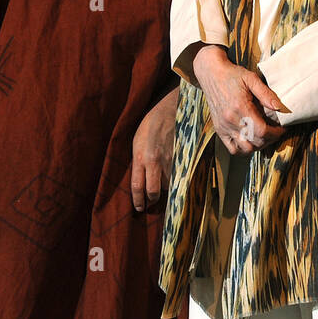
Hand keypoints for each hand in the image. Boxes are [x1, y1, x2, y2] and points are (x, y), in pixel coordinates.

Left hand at [131, 88, 177, 210]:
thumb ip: (137, 161)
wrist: (170, 111)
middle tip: (149, 202)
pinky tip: (172, 177)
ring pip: (166, 185)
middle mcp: (155, 162)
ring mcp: (169, 161)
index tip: (138, 208)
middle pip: (153, 191)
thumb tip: (139, 180)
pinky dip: (174, 180)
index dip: (138, 201)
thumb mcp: (136, 142)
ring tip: (160, 184)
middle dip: (151, 199)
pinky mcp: (181, 158)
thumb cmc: (149, 125)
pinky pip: (177, 176)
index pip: (137, 187)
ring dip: (163, 187)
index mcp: (140, 157)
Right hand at [192, 45, 285, 155]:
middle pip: (256, 141)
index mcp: (240, 107)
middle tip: (276, 131)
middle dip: (270, 139)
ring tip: (264, 137)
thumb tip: (279, 107)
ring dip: (258, 146)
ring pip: (245, 149)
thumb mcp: (251, 79)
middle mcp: (230, 120)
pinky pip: (232, 148)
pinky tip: (251, 140)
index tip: (283, 128)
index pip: (262, 131)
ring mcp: (223, 127)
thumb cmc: (232, 75)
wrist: (211, 73)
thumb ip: (266, 93)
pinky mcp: (219, 129)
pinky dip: (244, 149)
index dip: (276, 133)